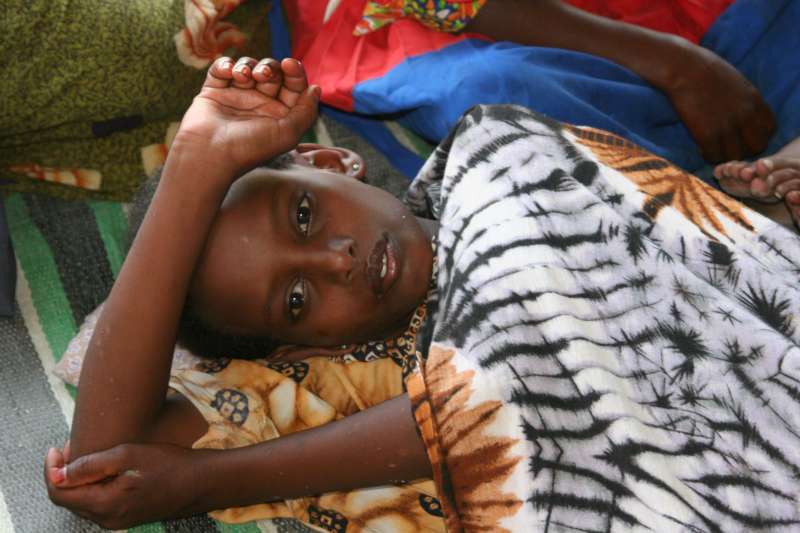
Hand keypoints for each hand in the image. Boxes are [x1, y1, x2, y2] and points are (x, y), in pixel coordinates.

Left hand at [45, 442, 208, 528]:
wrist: (203, 483)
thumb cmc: (170, 464)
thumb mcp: (129, 455)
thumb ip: (91, 465)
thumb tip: (59, 474)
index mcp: (105, 505)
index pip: (60, 493)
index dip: (52, 470)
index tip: (57, 448)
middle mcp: (108, 519)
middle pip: (69, 500)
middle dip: (64, 474)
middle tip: (73, 447)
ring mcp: (118, 521)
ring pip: (83, 503)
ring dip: (79, 481)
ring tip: (89, 455)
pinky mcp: (128, 518)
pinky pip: (99, 505)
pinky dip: (93, 487)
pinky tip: (105, 469)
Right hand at [177, 56, 319, 176]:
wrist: (211, 155)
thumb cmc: (251, 148)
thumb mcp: (288, 133)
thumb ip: (306, 111)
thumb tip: (316, 88)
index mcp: (278, 114)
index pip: (292, 85)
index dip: (294, 71)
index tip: (289, 64)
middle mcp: (259, 105)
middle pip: (271, 72)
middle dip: (269, 67)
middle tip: (262, 75)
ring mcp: (236, 97)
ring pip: (247, 66)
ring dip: (248, 64)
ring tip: (242, 77)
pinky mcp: (214, 92)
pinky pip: (221, 68)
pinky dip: (225, 65)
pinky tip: (229, 74)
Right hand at [664, 44, 774, 162]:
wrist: (683, 68)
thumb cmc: (704, 69)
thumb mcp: (736, 82)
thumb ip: (744, 100)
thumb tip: (744, 113)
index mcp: (754, 100)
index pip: (769, 129)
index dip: (758, 136)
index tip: (745, 136)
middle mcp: (745, 115)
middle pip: (756, 147)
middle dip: (744, 149)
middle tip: (729, 146)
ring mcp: (727, 126)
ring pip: (734, 155)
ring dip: (724, 155)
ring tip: (713, 148)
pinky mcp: (707, 134)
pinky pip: (713, 155)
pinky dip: (707, 155)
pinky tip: (701, 147)